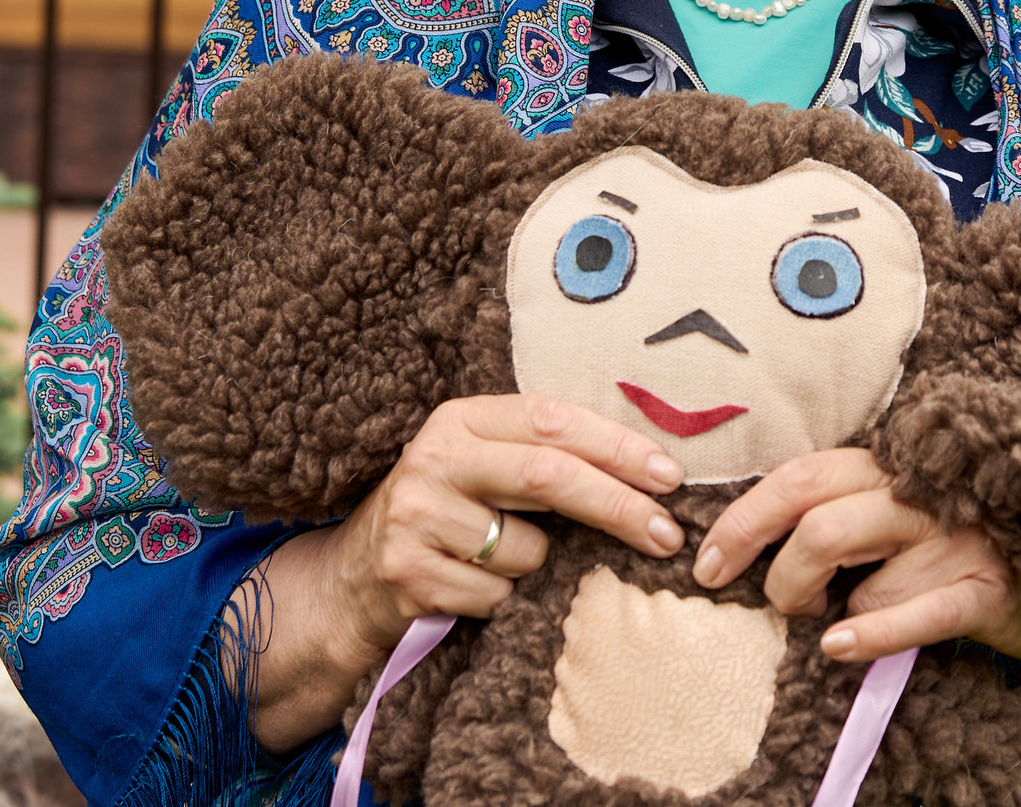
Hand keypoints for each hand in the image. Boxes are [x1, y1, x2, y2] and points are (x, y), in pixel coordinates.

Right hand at [246, 394, 683, 750]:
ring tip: (500, 564)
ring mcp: (416, 513)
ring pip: (527, 549)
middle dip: (618, 505)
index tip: (670, 475)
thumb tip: (649, 475)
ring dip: (539, 567)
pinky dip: (503, 600)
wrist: (350, 582)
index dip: (617, 445)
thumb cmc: (443, 519)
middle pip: (548, 475)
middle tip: (668, 535)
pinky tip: (469, 590)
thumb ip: (541, 457)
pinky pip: (496, 595)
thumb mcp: (480, 470)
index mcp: (460, 419)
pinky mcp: (408, 571)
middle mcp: (434, 456)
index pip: (552, 419)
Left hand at [690, 448, 1020, 662]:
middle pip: (818, 524)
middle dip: (774, 571)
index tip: (705, 562)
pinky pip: (916, 616)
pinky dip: (869, 635)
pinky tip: (838, 646)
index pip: (799, 477)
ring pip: (861, 582)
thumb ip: (840, 505)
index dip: (742, 520)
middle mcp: (920, 495)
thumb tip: (751, 542)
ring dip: (830, 614)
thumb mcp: (897, 504)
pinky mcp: (985, 591)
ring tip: (832, 624)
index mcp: (888, 466)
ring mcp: (954, 541)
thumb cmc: (956, 533)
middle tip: (773, 604)